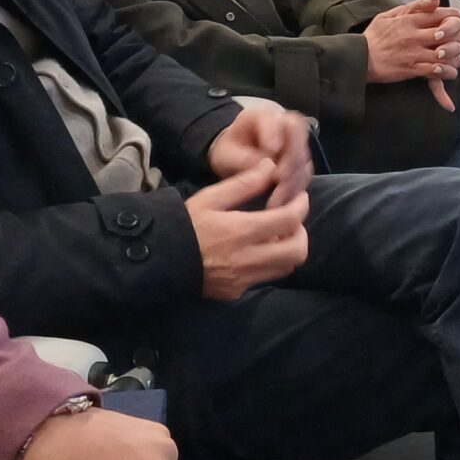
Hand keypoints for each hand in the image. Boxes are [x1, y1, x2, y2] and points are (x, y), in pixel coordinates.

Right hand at [183, 158, 309, 299]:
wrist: (158, 260)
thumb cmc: (184, 224)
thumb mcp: (210, 198)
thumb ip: (243, 184)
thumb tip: (270, 167)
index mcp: (240, 231)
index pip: (289, 220)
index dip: (301, 207)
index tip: (300, 198)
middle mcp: (246, 259)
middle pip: (297, 251)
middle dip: (301, 233)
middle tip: (291, 220)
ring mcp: (242, 280)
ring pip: (285, 268)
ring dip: (288, 249)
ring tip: (276, 234)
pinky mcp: (236, 292)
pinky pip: (265, 278)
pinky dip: (270, 263)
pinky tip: (257, 250)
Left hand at [206, 101, 314, 208]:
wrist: (234, 155)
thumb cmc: (228, 151)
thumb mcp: (225, 154)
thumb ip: (243, 158)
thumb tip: (269, 166)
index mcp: (260, 117)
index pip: (275, 120)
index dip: (275, 135)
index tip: (272, 151)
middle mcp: (282, 124)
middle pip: (298, 135)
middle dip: (290, 160)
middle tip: (280, 181)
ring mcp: (294, 141)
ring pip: (304, 157)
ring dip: (294, 179)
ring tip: (279, 200)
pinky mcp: (300, 159)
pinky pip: (304, 173)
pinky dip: (296, 188)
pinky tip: (284, 202)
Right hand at [364, 0, 459, 88]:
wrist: (360, 59)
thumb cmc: (373, 37)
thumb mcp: (388, 15)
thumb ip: (412, 7)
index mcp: (408, 20)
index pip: (437, 13)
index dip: (453, 14)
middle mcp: (413, 35)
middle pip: (445, 31)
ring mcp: (413, 53)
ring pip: (443, 52)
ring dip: (455, 54)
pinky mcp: (412, 69)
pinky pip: (435, 70)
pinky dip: (446, 71)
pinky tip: (451, 70)